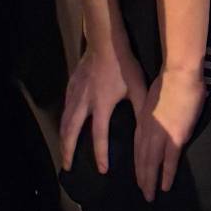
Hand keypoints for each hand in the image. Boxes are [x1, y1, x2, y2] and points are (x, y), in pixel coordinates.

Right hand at [60, 41, 147, 177]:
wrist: (105, 41)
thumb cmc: (124, 65)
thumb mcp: (138, 88)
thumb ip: (141, 110)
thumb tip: (147, 130)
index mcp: (102, 105)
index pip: (99, 135)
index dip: (101, 154)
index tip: (102, 170)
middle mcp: (84, 102)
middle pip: (72, 132)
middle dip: (68, 151)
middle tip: (67, 167)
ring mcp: (75, 93)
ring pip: (64, 120)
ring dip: (63, 138)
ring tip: (63, 151)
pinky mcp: (71, 85)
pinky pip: (64, 108)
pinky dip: (63, 121)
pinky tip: (64, 125)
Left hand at [135, 65, 205, 199]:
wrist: (179, 74)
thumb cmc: (169, 80)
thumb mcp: (153, 96)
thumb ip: (154, 109)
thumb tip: (158, 116)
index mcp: (143, 119)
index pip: (137, 145)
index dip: (138, 160)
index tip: (138, 172)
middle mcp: (148, 129)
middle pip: (141, 157)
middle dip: (141, 175)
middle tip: (142, 191)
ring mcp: (161, 135)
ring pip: (151, 163)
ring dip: (149, 180)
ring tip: (148, 195)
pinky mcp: (175, 137)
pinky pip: (169, 161)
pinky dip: (166, 175)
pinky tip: (164, 187)